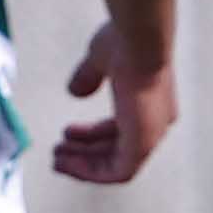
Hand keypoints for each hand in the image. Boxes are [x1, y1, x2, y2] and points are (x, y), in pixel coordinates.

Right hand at [54, 23, 174, 185]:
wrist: (138, 41)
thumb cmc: (128, 43)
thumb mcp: (101, 59)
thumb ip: (89, 76)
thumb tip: (76, 90)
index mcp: (150, 103)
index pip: (120, 130)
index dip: (91, 136)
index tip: (68, 135)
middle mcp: (155, 122)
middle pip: (116, 149)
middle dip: (84, 153)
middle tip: (59, 153)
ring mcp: (150, 134)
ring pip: (116, 164)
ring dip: (84, 165)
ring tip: (57, 160)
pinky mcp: (143, 145)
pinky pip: (118, 172)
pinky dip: (92, 171)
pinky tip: (68, 164)